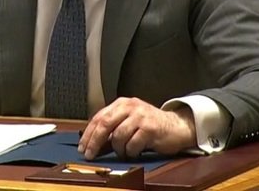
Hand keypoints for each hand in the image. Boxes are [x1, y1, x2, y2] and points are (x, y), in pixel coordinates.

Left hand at [78, 97, 195, 159]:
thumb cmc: (149, 125)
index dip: (88, 134)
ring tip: (123, 152)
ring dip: (118, 149)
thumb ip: (112, 126)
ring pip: (118, 136)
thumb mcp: (128, 119)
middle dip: (94, 142)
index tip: (82, 147)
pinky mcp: (150, 128)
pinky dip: (131, 152)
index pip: (99, 117)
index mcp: (122, 103)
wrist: (176, 126)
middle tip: (90, 154)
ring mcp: (141, 116)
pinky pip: (133, 144)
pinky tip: (134, 151)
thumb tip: (91, 142)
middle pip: (105, 124)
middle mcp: (130, 107)